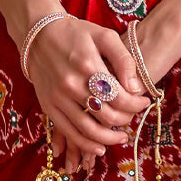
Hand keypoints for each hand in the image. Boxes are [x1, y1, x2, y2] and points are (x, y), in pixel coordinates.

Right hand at [26, 15, 150, 173]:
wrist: (38, 33)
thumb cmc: (75, 33)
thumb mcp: (104, 36)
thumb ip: (124, 60)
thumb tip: (136, 88)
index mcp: (88, 65)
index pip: (120, 97)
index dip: (136, 104)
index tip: (143, 102)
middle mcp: (72, 84)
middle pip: (107, 116)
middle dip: (126, 119)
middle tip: (132, 115)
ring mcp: (58, 97)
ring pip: (90, 130)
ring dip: (110, 139)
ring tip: (121, 136)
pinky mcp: (49, 107)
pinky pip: (70, 133)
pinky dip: (87, 145)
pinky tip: (100, 148)